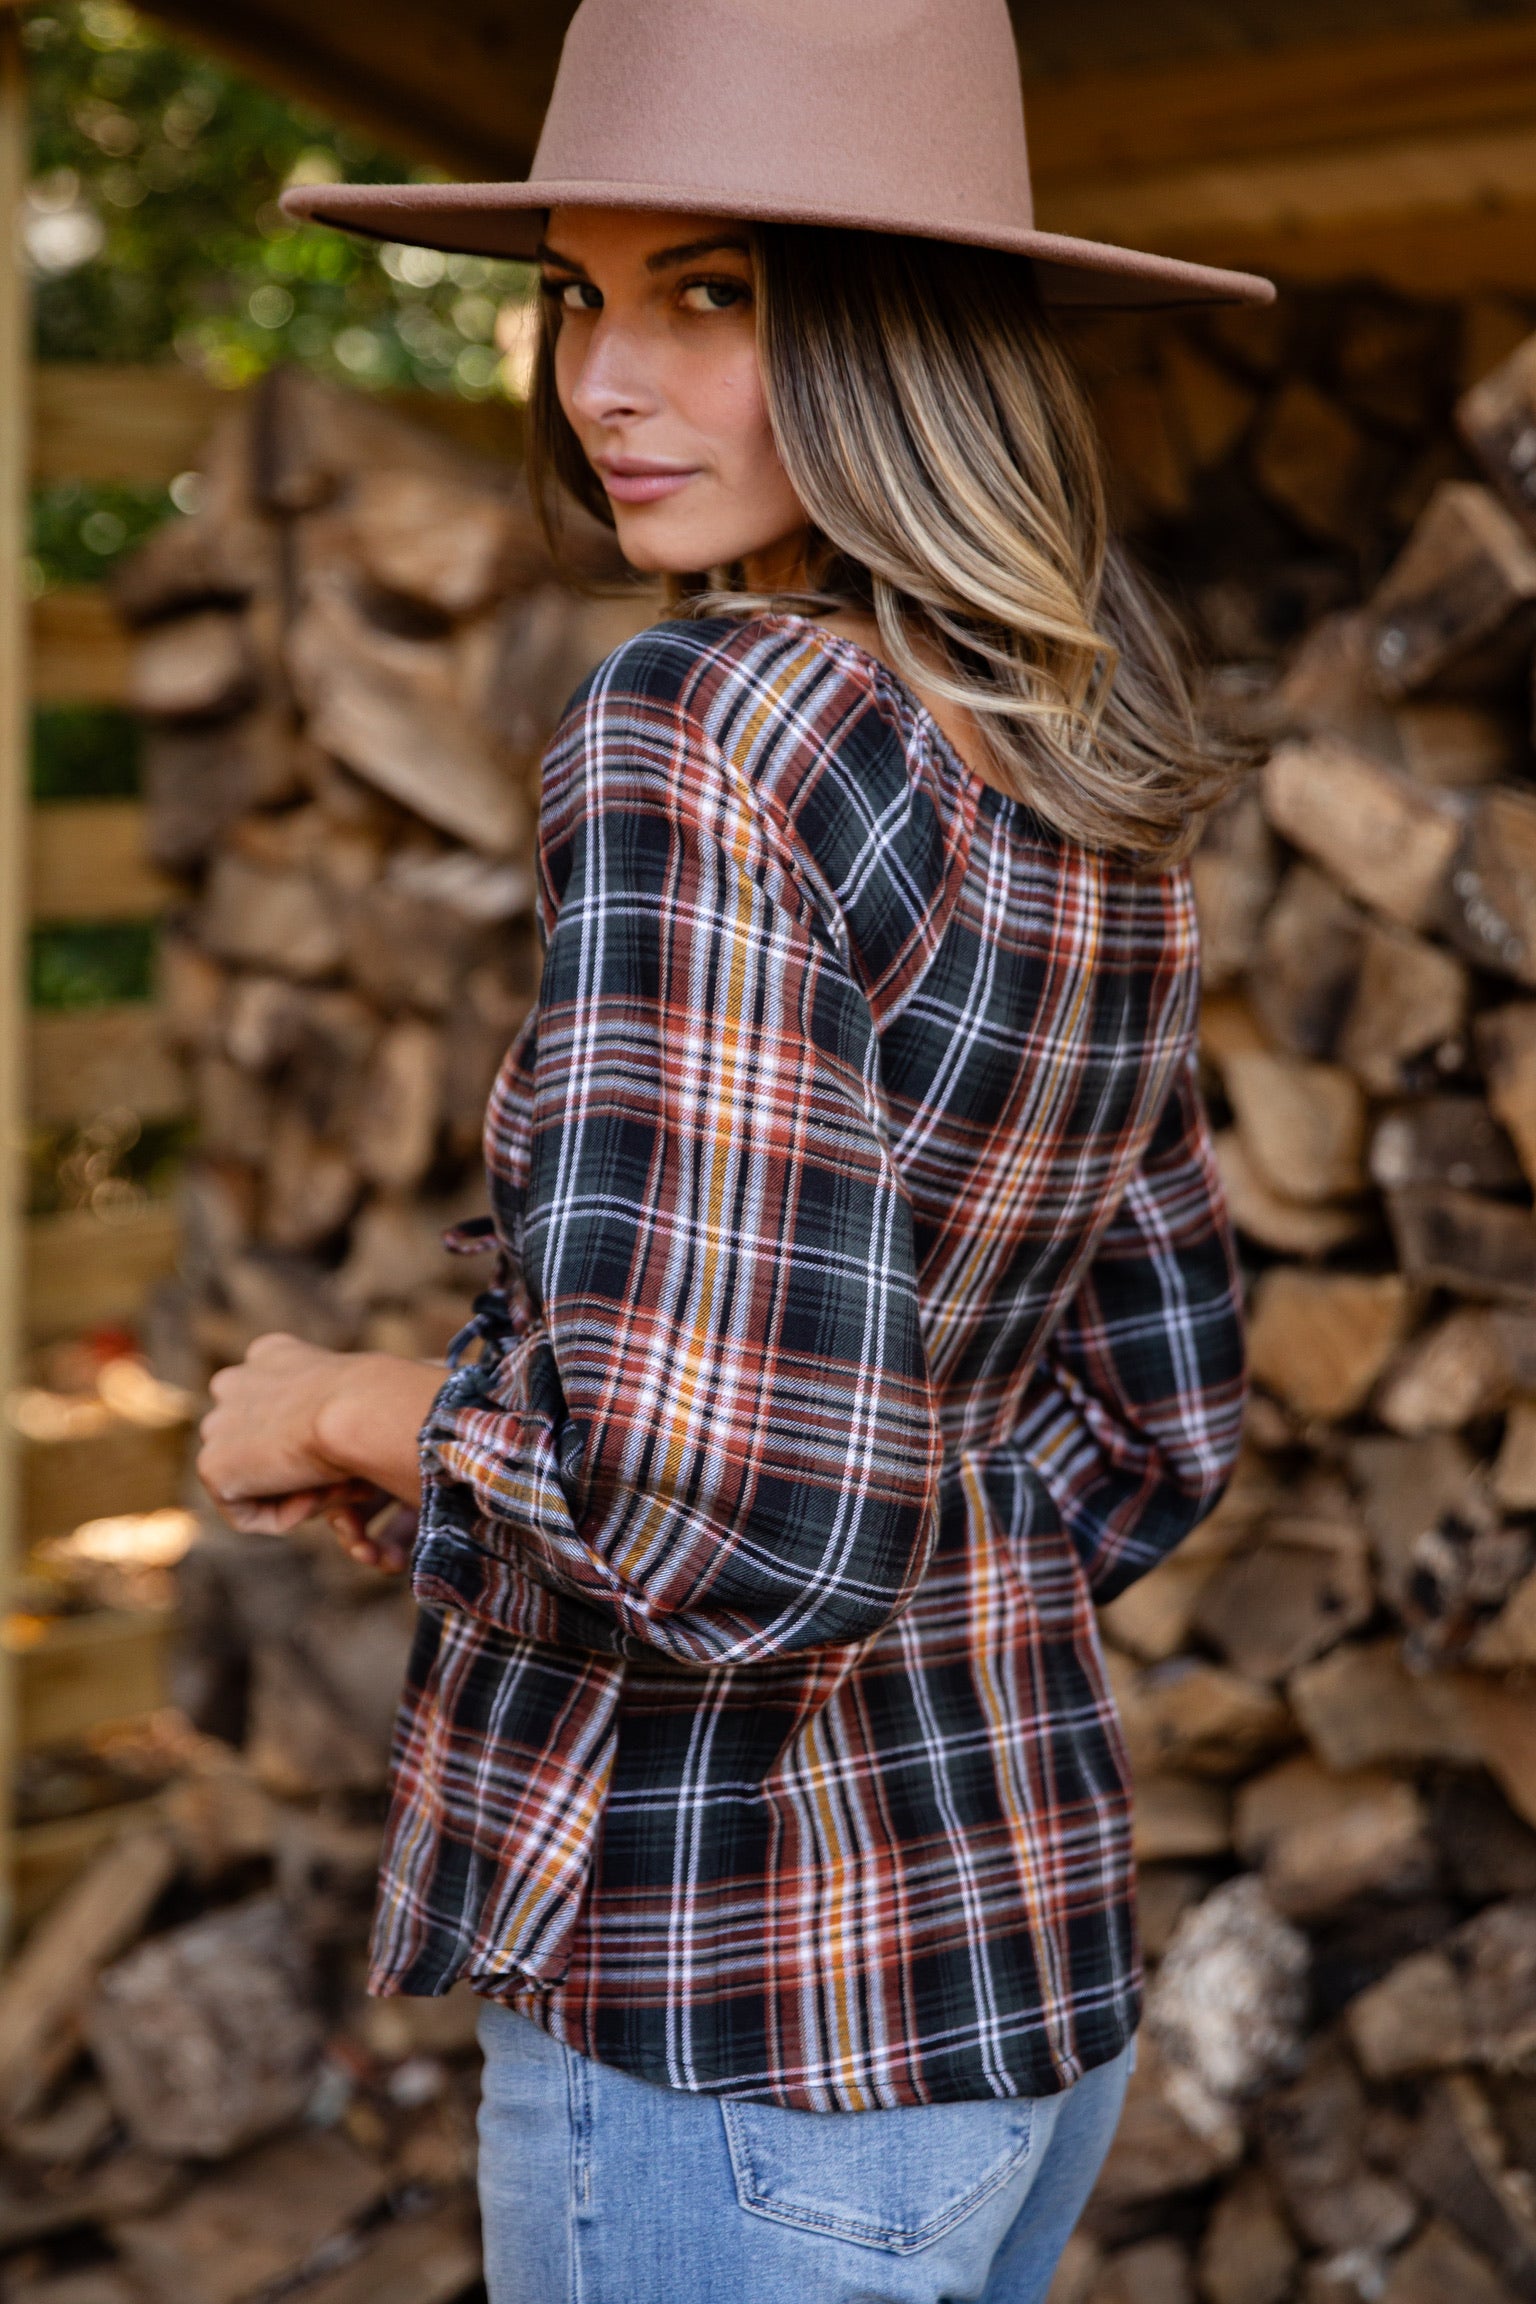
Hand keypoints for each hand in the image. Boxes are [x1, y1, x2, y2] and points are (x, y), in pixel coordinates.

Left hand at [198, 1334, 445, 1540]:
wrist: (359, 1408)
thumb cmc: (383, 1398)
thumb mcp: (364, 1389)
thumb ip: (340, 1407)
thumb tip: (351, 1449)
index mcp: (269, 1355)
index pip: (281, 1413)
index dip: (316, 1441)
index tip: (349, 1450)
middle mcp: (234, 1382)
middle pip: (265, 1450)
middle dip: (300, 1469)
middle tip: (345, 1472)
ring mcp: (218, 1424)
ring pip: (261, 1481)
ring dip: (299, 1492)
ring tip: (334, 1481)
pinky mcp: (212, 1466)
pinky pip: (248, 1513)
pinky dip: (285, 1516)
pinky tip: (312, 1494)